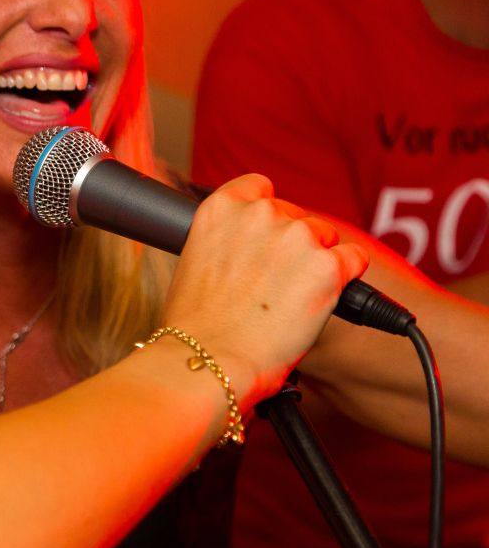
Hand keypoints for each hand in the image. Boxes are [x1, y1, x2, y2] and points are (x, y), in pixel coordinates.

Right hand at [161, 174, 368, 406]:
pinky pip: (353, 260)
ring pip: (325, 238)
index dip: (268, 216)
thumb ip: (224, 243)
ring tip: (291, 303)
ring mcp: (295, 237)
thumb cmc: (195, 326)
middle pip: (296, 216)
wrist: (207, 360)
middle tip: (275, 287)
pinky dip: (345, 279)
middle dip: (293, 246)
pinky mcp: (327, 266)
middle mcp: (258, 214)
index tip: (267, 238)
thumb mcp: (194, 263)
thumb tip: (250, 252)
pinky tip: (322, 301)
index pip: (259, 187)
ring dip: (316, 264)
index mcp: (220, 209)